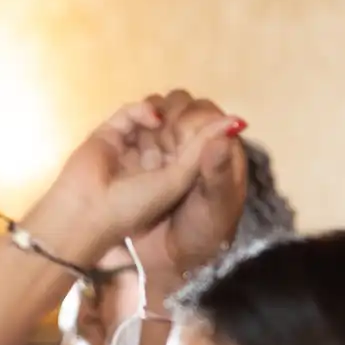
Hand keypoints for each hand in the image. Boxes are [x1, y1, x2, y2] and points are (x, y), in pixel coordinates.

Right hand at [25, 91, 245, 267]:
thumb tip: (239, 119)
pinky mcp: (111, 137)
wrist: (106, 236)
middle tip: (178, 137)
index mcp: (195, 167)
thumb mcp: (194, 190)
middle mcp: (169, 154)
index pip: (208, 127)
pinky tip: (151, 120)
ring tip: (163, 131)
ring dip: (165, 112)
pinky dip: (142, 109)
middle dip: (183, 117)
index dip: (205, 125)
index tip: (199, 139)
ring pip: (160, 109)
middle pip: (184, 114)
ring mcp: (139, 145)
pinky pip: (131, 111)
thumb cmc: (151, 220)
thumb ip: (210, 153)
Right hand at [127, 90, 249, 291]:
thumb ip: (219, 169)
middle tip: (158, 141)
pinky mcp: (142, 162)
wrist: (172, 265)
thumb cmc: (201, 235)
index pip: (204, 113)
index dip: (189, 118)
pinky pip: (136, 134)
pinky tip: (125, 147)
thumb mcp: (216, 207)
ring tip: (141, 145)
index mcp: (217, 151)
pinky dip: (130, 132)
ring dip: (147, 123)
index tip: (176, 138)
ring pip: (157, 117)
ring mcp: (166, 153)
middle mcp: (192, 146)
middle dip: (167, 117)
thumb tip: (229, 124)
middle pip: (180, 108)